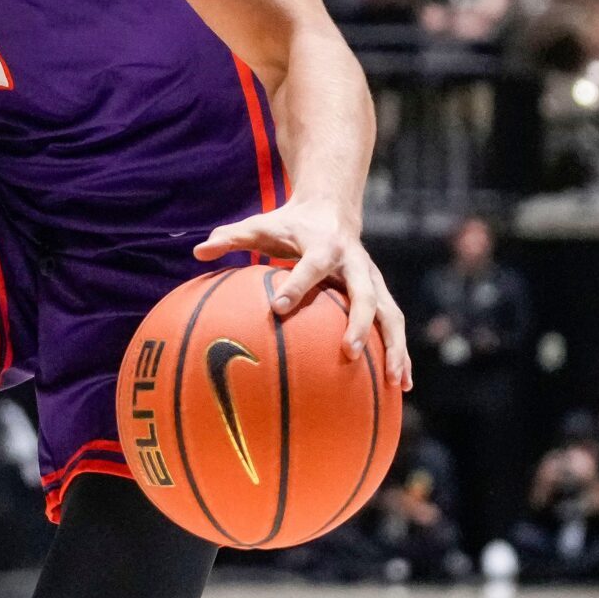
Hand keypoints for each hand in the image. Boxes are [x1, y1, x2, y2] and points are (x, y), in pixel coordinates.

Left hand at [197, 198, 410, 388]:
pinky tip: (401, 387)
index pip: (310, 266)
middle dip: (360, 323)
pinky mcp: (381, 293)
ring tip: (395, 383)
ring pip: (391, 315)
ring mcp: (373, 280)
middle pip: (365, 295)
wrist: (332, 209)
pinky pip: (394, 326)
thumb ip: (230, 238)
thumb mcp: (259, 226)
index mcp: (323, 247)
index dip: (296, 285)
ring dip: (396, 348)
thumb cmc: (289, 225)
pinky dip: (400, 354)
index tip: (278, 307)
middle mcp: (355, 264)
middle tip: (349, 352)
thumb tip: (197, 251)